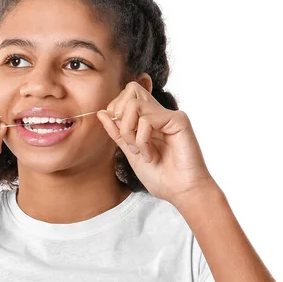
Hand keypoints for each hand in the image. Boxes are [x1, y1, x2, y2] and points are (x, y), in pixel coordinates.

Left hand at [97, 81, 218, 206]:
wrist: (181, 192)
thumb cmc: (161, 176)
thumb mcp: (130, 153)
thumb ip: (117, 132)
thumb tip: (101, 112)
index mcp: (148, 118)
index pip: (126, 95)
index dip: (115, 111)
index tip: (120, 136)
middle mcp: (159, 113)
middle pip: (131, 89)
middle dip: (120, 115)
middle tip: (127, 140)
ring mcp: (169, 115)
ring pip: (134, 105)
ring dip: (129, 132)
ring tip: (140, 152)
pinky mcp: (178, 120)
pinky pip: (147, 119)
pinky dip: (142, 140)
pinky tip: (150, 155)